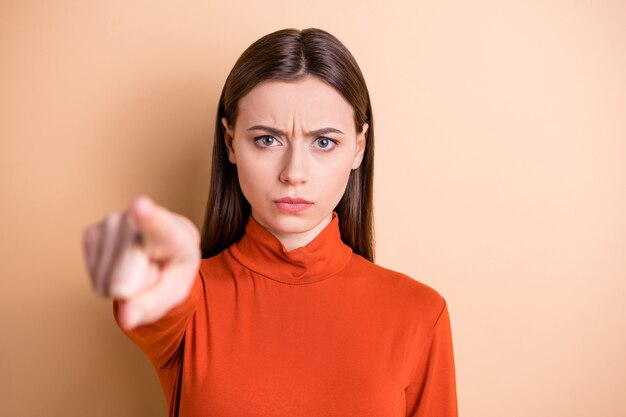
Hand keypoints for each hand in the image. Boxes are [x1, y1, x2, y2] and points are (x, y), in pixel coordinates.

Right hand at [82, 195, 200, 330]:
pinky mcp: (91, 232)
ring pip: (107, 282)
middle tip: (151, 272)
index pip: (158, 225)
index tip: (139, 205)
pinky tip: (120, 265)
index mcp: (172, 230)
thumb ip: (154, 306)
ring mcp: (112, 222)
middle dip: (136, 289)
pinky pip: (96, 280)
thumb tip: (125, 319)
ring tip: (139, 266)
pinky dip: (106, 281)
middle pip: (124, 279)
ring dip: (121, 284)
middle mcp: (139, 219)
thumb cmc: (173, 268)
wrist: (164, 249)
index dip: (147, 217)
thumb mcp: (175, 291)